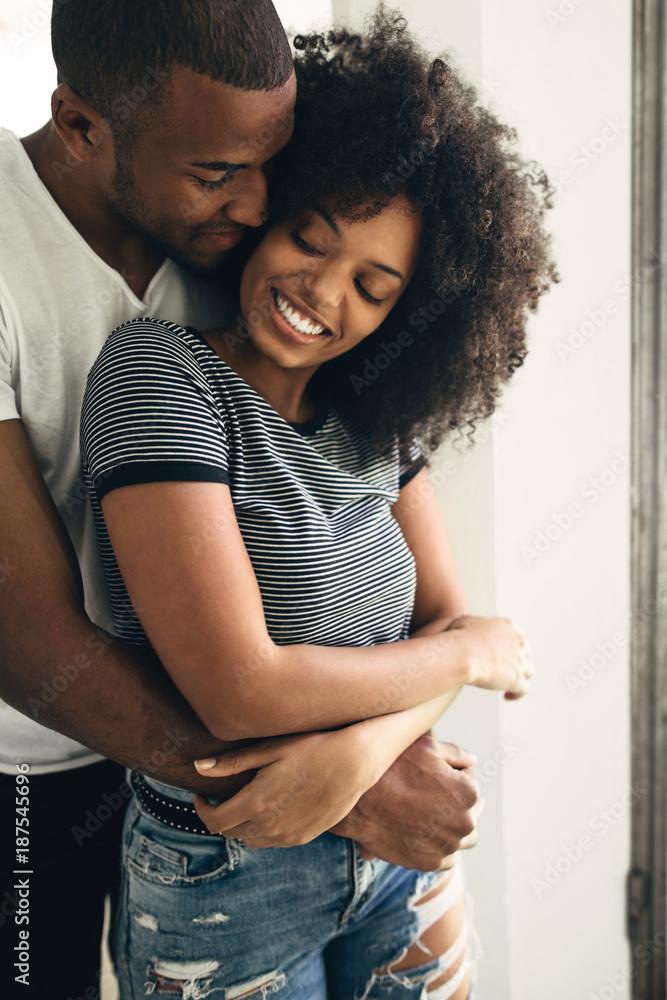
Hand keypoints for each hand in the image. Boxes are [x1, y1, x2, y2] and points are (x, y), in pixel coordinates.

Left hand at [192, 729, 377, 847]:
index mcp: (255, 803)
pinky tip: (273, 805)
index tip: (204, 793)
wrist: (354, 762)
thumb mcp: (270, 748)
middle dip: (221, 815)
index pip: (213, 821)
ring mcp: (287, 836)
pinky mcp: (303, 837)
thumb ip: (232, 762)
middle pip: (229, 833)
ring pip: (250, 840)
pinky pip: (273, 841)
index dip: (202, 809)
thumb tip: (198, 767)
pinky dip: (264, 828)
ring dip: (242, 824)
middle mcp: (268, 826)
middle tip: (224, 794)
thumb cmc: (312, 747)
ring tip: (249, 799)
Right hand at [330, 733, 480, 870]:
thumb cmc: (393, 768)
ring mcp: (449, 846)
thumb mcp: (427, 746)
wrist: (359, 803)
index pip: (471, 783)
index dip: (453, 777)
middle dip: (456, 804)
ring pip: (463, 838)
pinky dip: (438, 847)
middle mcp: (465, 822)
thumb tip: (473, 760)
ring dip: (452, 828)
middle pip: (471, 812)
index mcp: (468, 792)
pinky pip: (446, 857)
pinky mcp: (432, 863)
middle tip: (431, 796)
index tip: (433, 777)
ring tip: (430, 817)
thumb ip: (456, 753)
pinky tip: (422, 833)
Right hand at [447, 615, 532, 698]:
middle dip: (517, 659)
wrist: (461, 653)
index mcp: (510, 627)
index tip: (502, 650)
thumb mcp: (466, 621)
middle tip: (505, 667)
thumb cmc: (460, 636)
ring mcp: (519, 662)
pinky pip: (524, 689)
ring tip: (508, 683)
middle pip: (526, 652)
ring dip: (520, 676)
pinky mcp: (516, 680)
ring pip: (528, 671)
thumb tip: (468, 626)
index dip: (511, 644)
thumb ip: (475, 625)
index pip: (519, 635)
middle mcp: (518, 643)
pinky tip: (507, 696)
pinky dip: (517, 694)